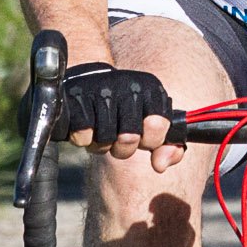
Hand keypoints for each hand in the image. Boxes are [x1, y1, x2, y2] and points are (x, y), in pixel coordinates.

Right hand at [61, 62, 175, 166]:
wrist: (90, 80)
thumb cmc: (125, 109)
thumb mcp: (152, 124)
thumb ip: (168, 148)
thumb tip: (160, 166)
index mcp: (152, 90)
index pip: (158, 126)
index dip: (150, 140)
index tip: (144, 137)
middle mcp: (129, 86)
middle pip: (130, 139)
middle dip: (124, 148)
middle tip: (119, 138)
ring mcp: (102, 90)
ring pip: (105, 140)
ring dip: (103, 145)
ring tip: (102, 131)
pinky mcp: (78, 98)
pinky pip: (83, 137)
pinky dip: (84, 140)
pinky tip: (87, 126)